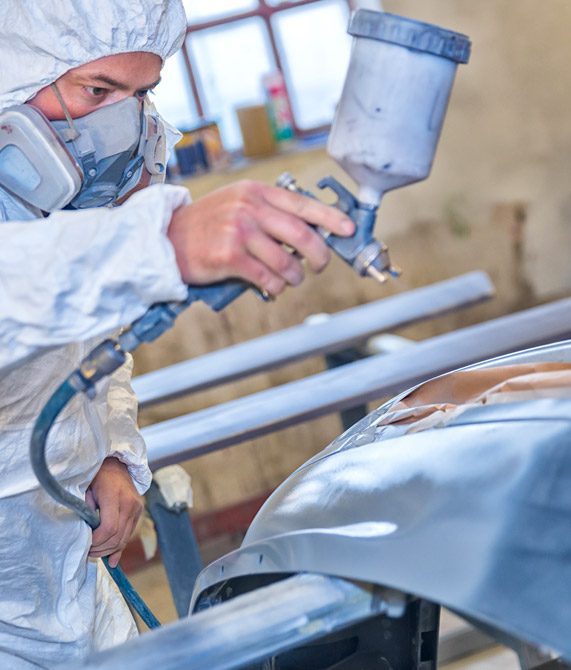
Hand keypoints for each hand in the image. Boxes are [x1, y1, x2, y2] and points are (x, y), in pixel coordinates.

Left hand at [86, 457, 143, 567]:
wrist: (116, 464)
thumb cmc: (96, 475)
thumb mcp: (85, 489)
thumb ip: (85, 511)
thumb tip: (84, 535)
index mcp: (114, 495)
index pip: (108, 528)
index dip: (95, 542)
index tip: (84, 545)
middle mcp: (130, 502)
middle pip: (117, 536)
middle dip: (100, 549)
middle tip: (86, 552)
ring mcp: (137, 507)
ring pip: (124, 538)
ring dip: (108, 550)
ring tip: (94, 553)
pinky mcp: (138, 511)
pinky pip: (128, 534)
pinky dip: (119, 548)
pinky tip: (111, 559)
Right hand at [167, 179, 354, 295]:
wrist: (167, 238)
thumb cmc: (207, 225)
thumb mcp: (237, 204)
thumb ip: (269, 213)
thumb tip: (308, 234)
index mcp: (256, 192)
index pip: (303, 204)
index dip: (330, 218)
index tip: (348, 229)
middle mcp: (249, 207)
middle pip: (302, 235)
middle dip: (319, 255)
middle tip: (319, 265)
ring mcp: (239, 231)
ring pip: (287, 262)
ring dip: (295, 276)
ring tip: (292, 279)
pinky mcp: (230, 256)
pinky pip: (268, 278)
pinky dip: (276, 287)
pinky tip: (272, 287)